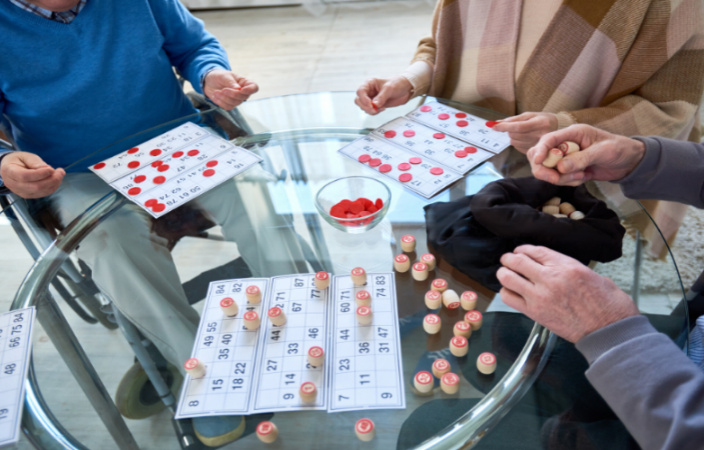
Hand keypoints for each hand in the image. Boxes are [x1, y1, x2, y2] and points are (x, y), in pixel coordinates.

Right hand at [0, 152, 64, 198]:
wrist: (10, 169)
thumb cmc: (18, 160)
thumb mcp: (25, 156)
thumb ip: (35, 162)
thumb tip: (48, 169)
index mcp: (9, 171)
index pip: (25, 176)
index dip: (40, 174)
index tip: (51, 169)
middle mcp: (13, 184)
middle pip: (35, 186)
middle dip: (52, 180)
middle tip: (61, 171)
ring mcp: (20, 192)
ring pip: (40, 192)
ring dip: (54, 184)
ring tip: (60, 174)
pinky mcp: (28, 195)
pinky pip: (42, 194)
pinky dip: (52, 187)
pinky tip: (55, 180)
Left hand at [203, 70, 258, 109]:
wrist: (209, 81)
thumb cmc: (219, 76)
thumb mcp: (224, 76)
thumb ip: (231, 82)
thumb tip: (238, 89)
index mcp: (244, 82)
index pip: (254, 87)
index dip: (250, 90)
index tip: (241, 90)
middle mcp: (243, 91)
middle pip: (244, 97)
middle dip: (233, 94)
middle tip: (223, 90)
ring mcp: (236, 99)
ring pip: (235, 103)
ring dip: (225, 98)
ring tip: (216, 92)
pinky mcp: (229, 104)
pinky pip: (228, 107)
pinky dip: (220, 102)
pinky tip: (216, 95)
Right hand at [354, 76, 412, 114]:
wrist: (405, 89)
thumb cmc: (397, 84)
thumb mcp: (389, 89)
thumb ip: (381, 97)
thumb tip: (374, 105)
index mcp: (370, 83)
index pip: (360, 91)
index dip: (363, 99)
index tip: (370, 104)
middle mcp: (369, 91)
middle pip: (358, 100)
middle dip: (365, 107)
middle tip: (374, 110)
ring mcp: (371, 98)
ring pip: (363, 107)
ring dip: (370, 110)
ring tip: (381, 108)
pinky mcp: (375, 105)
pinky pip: (370, 111)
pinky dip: (374, 112)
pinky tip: (382, 109)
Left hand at [491, 112, 557, 152]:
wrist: (556, 129)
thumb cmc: (541, 119)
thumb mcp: (530, 115)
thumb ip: (513, 119)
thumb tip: (497, 123)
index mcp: (540, 123)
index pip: (519, 126)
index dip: (505, 126)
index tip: (493, 126)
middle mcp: (539, 135)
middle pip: (515, 134)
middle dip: (509, 129)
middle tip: (515, 126)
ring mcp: (537, 145)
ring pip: (514, 141)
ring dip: (513, 136)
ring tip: (522, 132)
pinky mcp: (533, 151)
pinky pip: (517, 147)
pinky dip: (516, 141)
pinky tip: (524, 138)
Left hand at [497, 245, 638, 342]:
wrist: (609, 331)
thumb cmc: (609, 305)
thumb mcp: (595, 276)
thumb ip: (573, 269)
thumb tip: (560, 267)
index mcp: (567, 266)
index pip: (536, 250)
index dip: (524, 249)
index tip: (520, 251)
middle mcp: (550, 278)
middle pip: (517, 260)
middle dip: (509, 258)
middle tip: (508, 260)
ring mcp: (540, 296)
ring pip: (508, 277)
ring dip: (504, 273)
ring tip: (506, 274)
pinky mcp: (534, 313)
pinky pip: (509, 298)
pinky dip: (506, 292)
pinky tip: (511, 291)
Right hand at [527, 124, 645, 185]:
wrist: (629, 162)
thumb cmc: (619, 149)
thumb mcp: (602, 151)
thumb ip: (581, 158)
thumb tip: (560, 168)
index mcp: (572, 133)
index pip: (548, 139)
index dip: (540, 150)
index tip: (537, 162)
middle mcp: (565, 144)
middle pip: (539, 156)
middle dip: (545, 170)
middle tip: (555, 180)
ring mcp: (565, 157)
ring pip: (548, 170)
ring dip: (561, 178)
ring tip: (581, 176)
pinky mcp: (568, 169)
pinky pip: (558, 178)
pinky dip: (568, 182)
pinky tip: (583, 178)